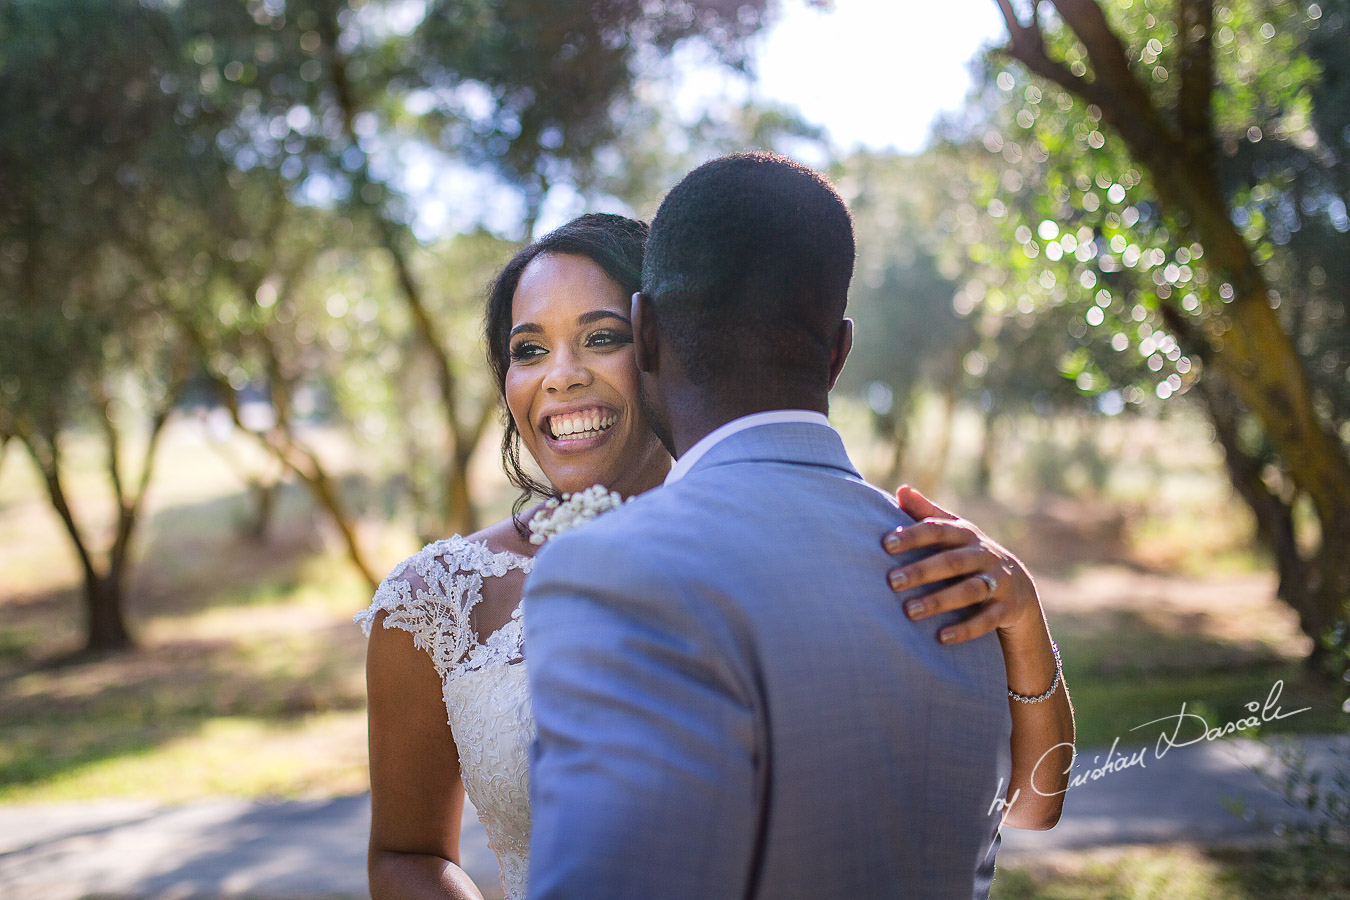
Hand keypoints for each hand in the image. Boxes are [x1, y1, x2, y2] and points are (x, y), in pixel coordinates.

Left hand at [882, 485, 1039, 644]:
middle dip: (922, 571)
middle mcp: (984, 555)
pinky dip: (965, 629)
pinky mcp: (1006, 609)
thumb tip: (902, 489)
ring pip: (969, 591)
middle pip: (952, 562)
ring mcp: (998, 582)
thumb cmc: (970, 555)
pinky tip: (941, 637)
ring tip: (909, 611)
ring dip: (939, 601)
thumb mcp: (954, 533)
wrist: (1018, 588)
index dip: (913, 536)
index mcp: (966, 534)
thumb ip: (927, 514)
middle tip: (891, 581)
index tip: (885, 544)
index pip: (938, 530)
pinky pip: (986, 620)